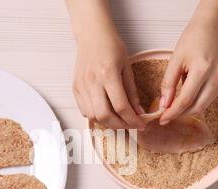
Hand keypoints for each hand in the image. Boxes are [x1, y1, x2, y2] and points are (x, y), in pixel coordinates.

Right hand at [66, 0, 144, 128]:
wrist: (92, 34)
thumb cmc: (111, 46)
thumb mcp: (127, 67)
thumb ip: (132, 92)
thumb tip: (138, 112)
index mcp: (108, 74)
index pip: (121, 106)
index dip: (133, 120)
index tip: (141, 124)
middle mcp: (93, 82)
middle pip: (105, 116)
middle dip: (119, 125)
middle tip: (130, 125)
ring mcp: (82, 86)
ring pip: (93, 116)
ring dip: (107, 122)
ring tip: (118, 119)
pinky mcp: (76, 88)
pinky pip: (84, 110)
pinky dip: (96, 116)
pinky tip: (105, 110)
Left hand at [159, 3, 217, 124]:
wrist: (215, 25)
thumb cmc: (194, 37)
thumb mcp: (176, 59)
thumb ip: (168, 83)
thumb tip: (164, 104)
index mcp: (203, 69)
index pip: (186, 100)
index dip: (173, 112)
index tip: (162, 119)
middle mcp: (217, 76)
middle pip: (197, 107)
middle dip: (180, 114)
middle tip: (167, 116)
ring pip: (204, 105)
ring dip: (188, 108)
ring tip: (175, 105)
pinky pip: (210, 97)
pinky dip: (197, 100)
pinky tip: (188, 95)